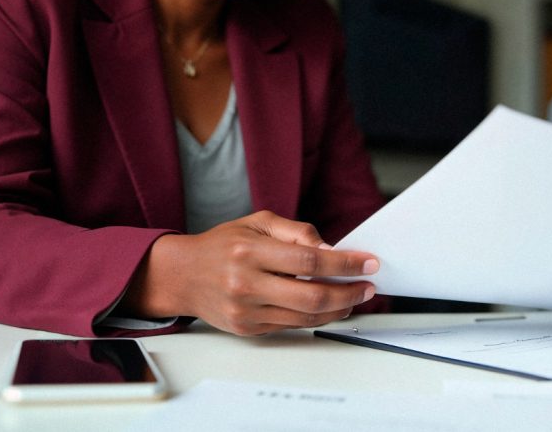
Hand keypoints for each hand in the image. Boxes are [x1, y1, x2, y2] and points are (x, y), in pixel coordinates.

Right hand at [125, 210, 378, 334]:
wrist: (182, 275)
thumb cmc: (222, 244)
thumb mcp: (258, 223)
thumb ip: (296, 232)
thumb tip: (330, 249)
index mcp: (250, 251)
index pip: (309, 261)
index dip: (345, 264)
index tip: (368, 262)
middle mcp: (246, 283)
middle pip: (311, 296)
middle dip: (349, 292)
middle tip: (369, 286)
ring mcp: (246, 311)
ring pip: (305, 317)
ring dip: (338, 309)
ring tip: (355, 297)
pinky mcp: (247, 329)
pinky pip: (292, 326)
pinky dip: (317, 318)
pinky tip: (331, 307)